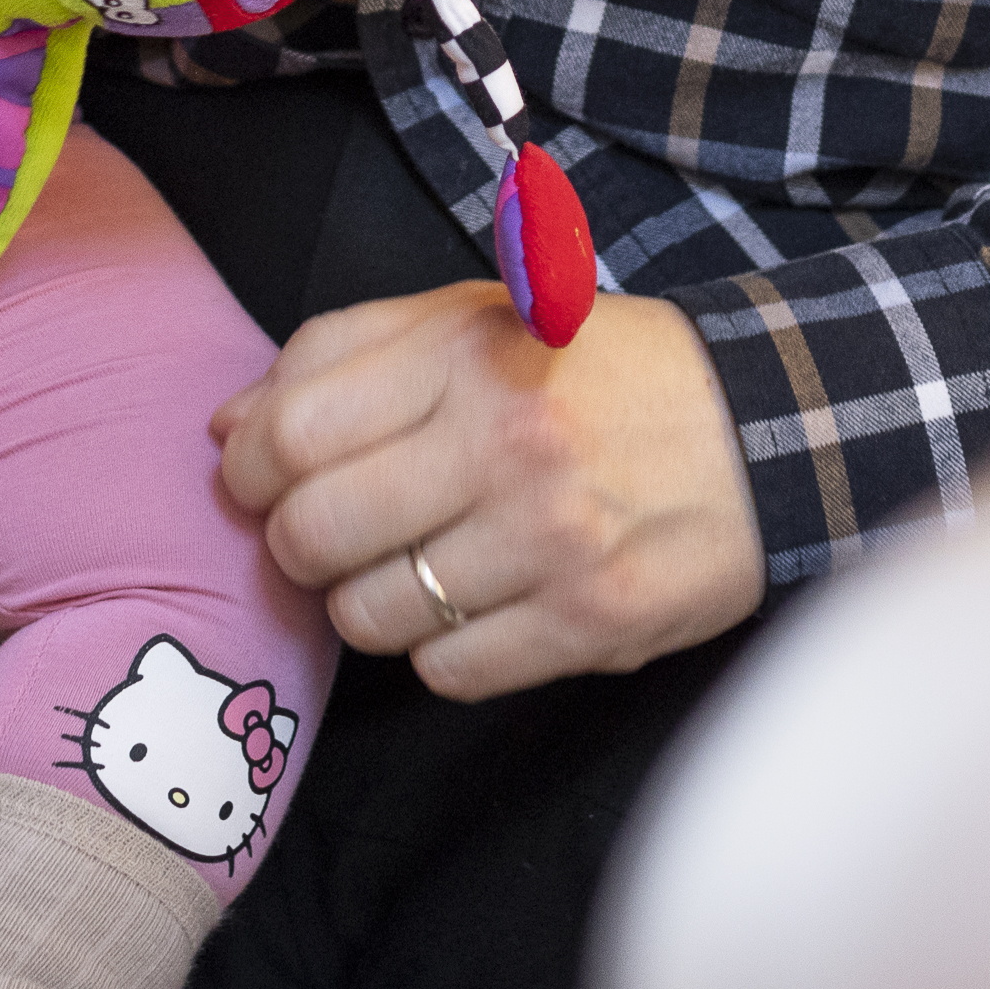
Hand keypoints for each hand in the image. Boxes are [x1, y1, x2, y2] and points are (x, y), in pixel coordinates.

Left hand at [211, 284, 764, 699]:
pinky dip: (440, 649)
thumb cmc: (594, 368)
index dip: (250, 466)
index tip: (264, 475)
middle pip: (312, 534)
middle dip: (298, 542)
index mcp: (467, 355)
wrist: (762, 429)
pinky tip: (475, 603)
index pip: (289, 432)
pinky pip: (446, 673)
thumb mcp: (475, 315)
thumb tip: (227, 426)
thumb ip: (343, 351)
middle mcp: (506, 447)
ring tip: (410, 565)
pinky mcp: (591, 624)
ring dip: (367, 600)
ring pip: (369, 617)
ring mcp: (550, 544)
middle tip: (330, 530)